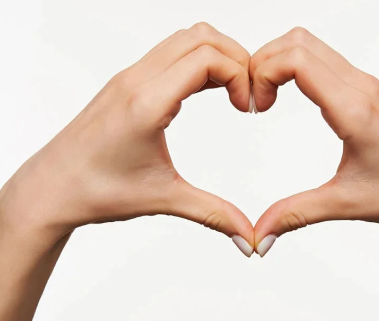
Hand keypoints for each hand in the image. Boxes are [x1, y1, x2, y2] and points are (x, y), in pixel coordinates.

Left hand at [0, 22, 254, 256]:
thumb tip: (249, 236)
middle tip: (245, 94)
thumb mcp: (164, 199)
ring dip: (216, 56)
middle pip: (200, 37)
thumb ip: (213, 213)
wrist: (51, 188)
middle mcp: (136, 80)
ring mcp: (129, 77)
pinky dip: (197, 61)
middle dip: (235, 59)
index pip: (206, 58)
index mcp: (146, 103)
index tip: (246, 107)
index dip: (239, 75)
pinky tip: (205, 90)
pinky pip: (169, 52)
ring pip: (184, 38)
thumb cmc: (96, 191)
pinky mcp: (126, 82)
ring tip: (229, 91)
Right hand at [250, 27, 378, 254]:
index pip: (297, 60)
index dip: (263, 73)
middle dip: (264, 62)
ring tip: (268, 98)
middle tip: (255, 100)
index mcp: (354, 110)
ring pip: (312, 46)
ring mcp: (368, 85)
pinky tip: (292, 97)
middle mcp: (362, 87)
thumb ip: (296, 215)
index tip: (256, 107)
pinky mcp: (370, 90)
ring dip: (280, 62)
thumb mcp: (346, 203)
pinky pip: (327, 60)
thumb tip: (259, 236)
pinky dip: (298, 68)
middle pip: (298, 41)